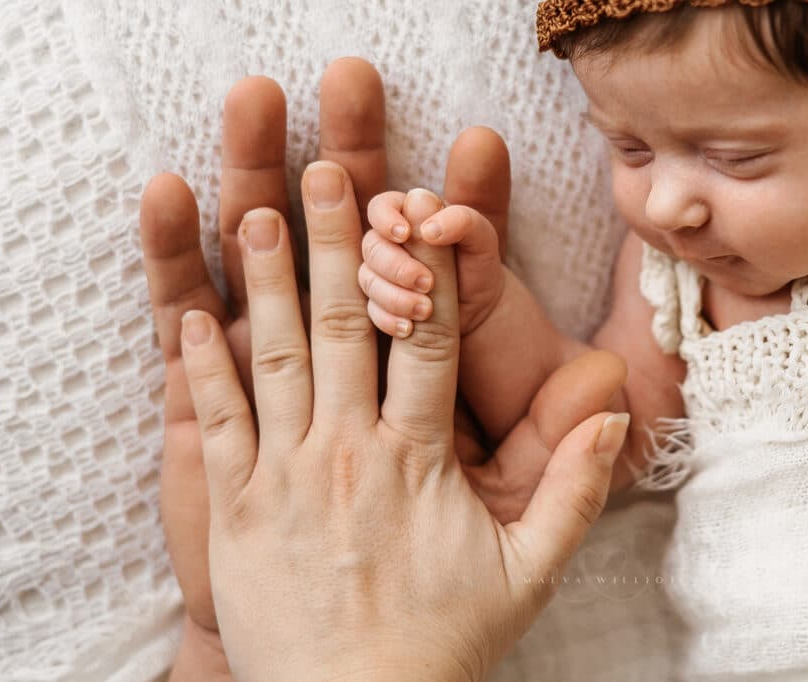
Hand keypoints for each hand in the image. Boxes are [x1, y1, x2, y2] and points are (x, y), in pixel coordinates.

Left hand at [180, 158, 629, 680]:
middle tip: (329, 169)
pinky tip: (196, 314)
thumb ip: (572, 494)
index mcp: (418, 460)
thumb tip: (611, 418)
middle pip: (345, 326)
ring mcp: (285, 476)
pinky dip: (204, 366)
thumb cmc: (439, 647)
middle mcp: (348, 453)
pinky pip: (218, 423)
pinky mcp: (236, 507)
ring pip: (276, 358)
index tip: (422, 205)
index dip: (426, 267)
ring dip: (268, 281)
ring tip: (259, 213)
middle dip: (338, 241)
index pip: (426, 340)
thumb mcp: (526, 576)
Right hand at [360, 188, 505, 338]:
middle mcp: (388, 242)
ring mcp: (379, 273)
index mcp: (409, 215)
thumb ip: (461, 221)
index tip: (405, 235)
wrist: (479, 306)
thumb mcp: (482, 238)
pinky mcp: (378, 302)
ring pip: (368, 279)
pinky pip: (371, 310)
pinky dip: (389, 319)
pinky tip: (408, 327)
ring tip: (426, 310)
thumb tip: (428, 229)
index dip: (386, 219)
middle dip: (397, 267)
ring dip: (395, 296)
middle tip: (427, 283)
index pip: (381, 207)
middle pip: (371, 246)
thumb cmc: (478, 263)